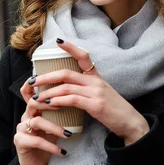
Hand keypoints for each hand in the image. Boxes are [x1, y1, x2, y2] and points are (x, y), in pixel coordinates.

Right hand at [15, 77, 70, 164]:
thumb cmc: (48, 142)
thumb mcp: (55, 124)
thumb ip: (60, 111)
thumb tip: (78, 98)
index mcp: (33, 110)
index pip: (28, 92)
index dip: (34, 84)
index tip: (50, 80)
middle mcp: (25, 116)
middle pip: (33, 102)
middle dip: (49, 102)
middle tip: (65, 106)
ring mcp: (21, 129)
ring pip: (37, 121)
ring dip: (54, 127)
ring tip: (68, 134)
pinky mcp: (20, 142)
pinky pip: (36, 141)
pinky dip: (51, 146)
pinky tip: (62, 151)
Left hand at [32, 39, 149, 145]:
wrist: (131, 124)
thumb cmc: (115, 112)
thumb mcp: (101, 96)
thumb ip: (86, 91)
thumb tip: (66, 92)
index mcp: (97, 78)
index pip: (84, 56)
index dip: (71, 47)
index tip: (58, 41)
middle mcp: (96, 82)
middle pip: (66, 72)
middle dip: (46, 76)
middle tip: (32, 81)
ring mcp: (96, 92)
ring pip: (66, 86)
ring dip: (48, 91)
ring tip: (36, 97)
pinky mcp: (96, 105)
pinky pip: (72, 99)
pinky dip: (58, 101)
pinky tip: (50, 104)